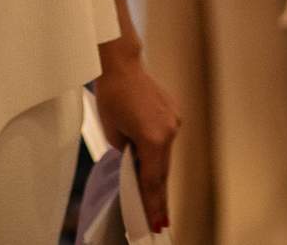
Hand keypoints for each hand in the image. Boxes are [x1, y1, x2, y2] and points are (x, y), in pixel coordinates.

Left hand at [94, 40, 179, 233]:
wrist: (122, 65)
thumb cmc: (111, 96)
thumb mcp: (113, 133)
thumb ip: (127, 153)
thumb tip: (135, 163)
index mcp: (152, 138)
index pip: (151, 179)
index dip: (152, 203)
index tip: (155, 222)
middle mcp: (169, 131)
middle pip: (163, 171)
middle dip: (160, 198)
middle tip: (160, 222)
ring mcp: (174, 121)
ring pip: (166, 155)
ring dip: (159, 174)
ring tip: (157, 200)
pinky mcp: (175, 112)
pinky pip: (166, 138)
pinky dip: (159, 152)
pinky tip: (154, 164)